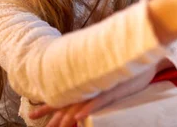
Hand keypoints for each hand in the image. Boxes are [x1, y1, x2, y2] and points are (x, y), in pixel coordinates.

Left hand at [29, 70, 154, 126]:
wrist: (143, 56)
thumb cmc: (126, 68)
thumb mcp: (107, 74)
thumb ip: (94, 79)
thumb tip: (83, 82)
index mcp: (87, 84)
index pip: (64, 97)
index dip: (47, 105)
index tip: (33, 112)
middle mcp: (91, 86)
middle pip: (68, 104)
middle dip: (53, 118)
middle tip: (39, 123)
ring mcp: (101, 88)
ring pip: (80, 105)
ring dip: (66, 117)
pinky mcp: (114, 89)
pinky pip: (98, 101)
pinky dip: (87, 109)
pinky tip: (76, 117)